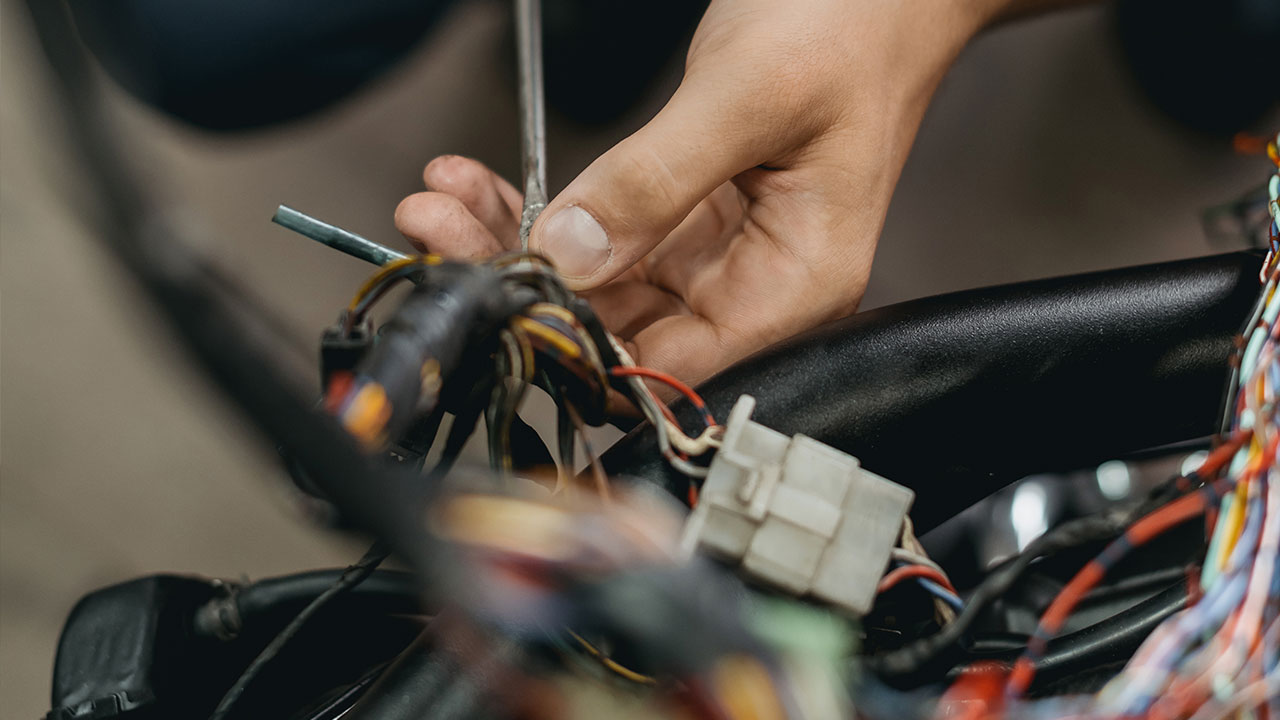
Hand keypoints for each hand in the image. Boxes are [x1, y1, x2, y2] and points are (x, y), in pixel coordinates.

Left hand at [396, 0, 1030, 388]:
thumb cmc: (851, 24)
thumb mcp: (748, 96)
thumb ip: (656, 181)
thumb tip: (569, 255)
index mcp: (794, 284)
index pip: (670, 361)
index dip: (577, 341)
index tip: (496, 290)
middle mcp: (754, 285)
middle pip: (620, 326)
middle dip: (520, 281)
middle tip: (437, 231)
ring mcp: (717, 253)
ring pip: (597, 282)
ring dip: (514, 242)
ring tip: (442, 201)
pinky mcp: (687, 216)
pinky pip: (601, 235)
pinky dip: (542, 210)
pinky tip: (484, 184)